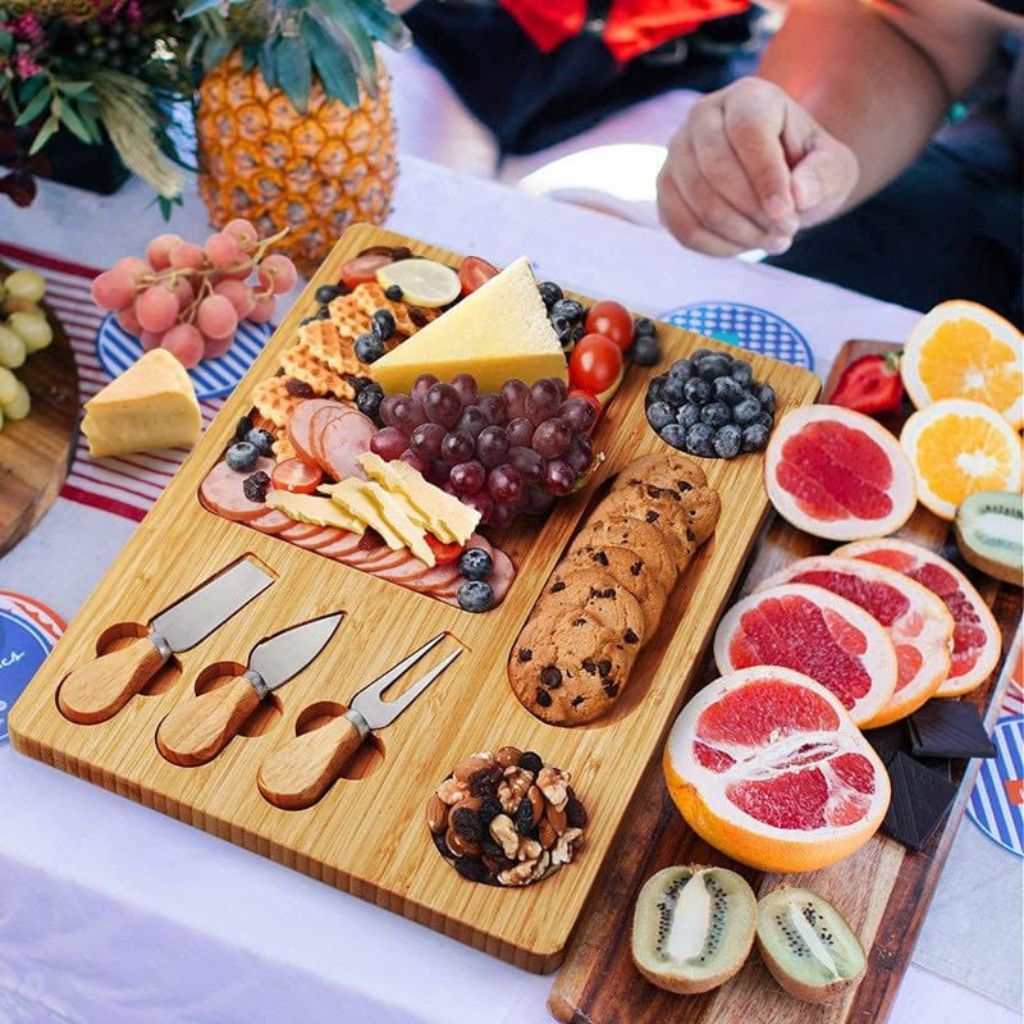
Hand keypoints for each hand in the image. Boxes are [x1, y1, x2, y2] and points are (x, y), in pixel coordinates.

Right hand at [657, 78, 858, 255]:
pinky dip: (717, 246)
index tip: (788, 214)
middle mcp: (702, 115)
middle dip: (753, 211)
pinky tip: (744, 245)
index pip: (747, 131)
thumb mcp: (833, 167)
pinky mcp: (665, 189)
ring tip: (771, 240)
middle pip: (715, 168)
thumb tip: (798, 194)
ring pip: (698, 202)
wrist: (778, 180)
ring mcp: (677, 153)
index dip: (766, 176)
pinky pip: (683, 227)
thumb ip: (824, 175)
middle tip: (786, 232)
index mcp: (748, 97)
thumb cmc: (807, 168)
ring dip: (739, 233)